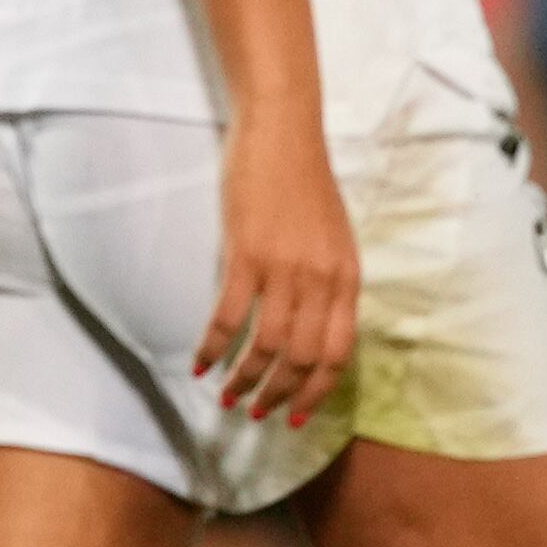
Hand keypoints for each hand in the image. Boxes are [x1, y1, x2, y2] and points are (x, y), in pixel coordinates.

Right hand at [195, 115, 360, 426]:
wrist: (283, 130)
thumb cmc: (305, 181)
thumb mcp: (333, 238)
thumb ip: (328, 284)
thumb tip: (313, 330)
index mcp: (347, 278)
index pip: (337, 354)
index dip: (316, 391)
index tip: (297, 415)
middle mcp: (321, 281)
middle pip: (302, 359)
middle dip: (278, 395)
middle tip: (256, 413)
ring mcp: (284, 269)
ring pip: (266, 347)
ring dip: (245, 380)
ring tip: (228, 396)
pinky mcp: (246, 255)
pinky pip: (229, 317)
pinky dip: (213, 346)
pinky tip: (200, 363)